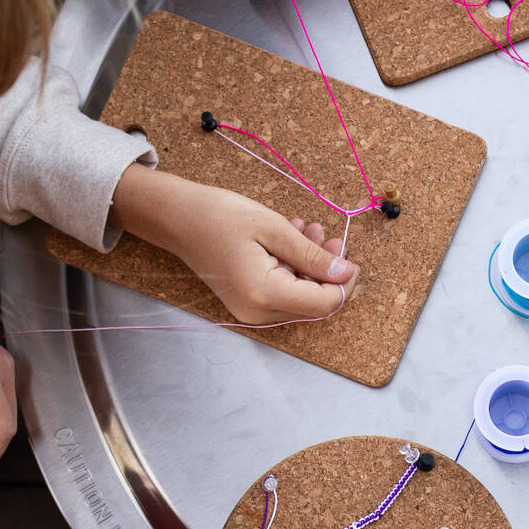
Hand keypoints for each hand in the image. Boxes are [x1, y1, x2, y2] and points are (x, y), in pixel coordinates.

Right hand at [113, 166, 357, 323]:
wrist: (178, 219)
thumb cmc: (220, 217)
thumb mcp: (274, 228)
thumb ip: (312, 255)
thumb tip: (345, 273)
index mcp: (264, 294)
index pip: (324, 303)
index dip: (344, 283)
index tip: (350, 255)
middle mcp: (258, 312)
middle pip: (314, 304)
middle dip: (328, 272)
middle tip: (329, 236)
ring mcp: (251, 311)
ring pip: (300, 297)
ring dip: (310, 266)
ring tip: (307, 231)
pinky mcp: (247, 303)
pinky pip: (283, 292)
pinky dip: (293, 269)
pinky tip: (290, 240)